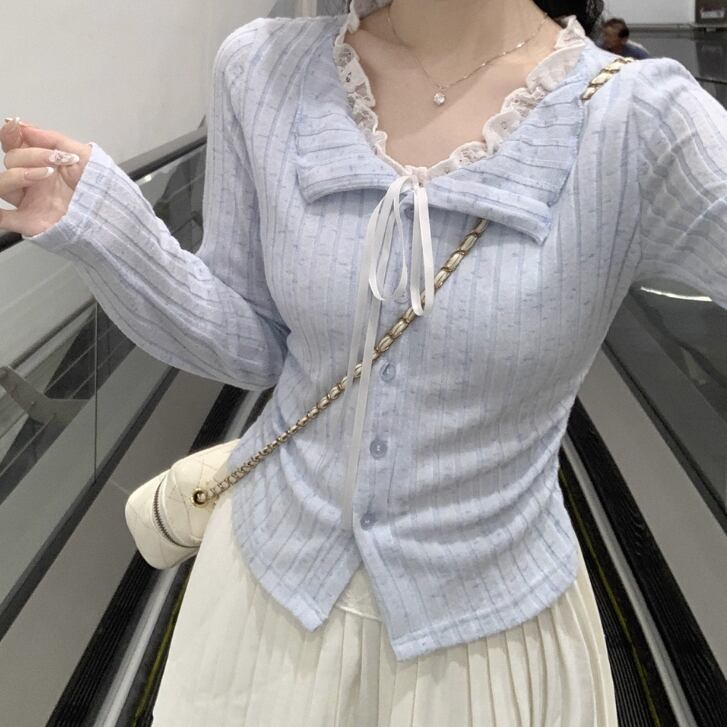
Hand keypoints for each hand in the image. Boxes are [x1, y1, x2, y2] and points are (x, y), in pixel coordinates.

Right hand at [0, 117, 92, 236]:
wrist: (112, 212)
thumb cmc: (99, 187)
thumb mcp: (82, 155)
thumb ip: (53, 139)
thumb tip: (25, 127)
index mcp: (42, 164)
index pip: (14, 145)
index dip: (11, 134)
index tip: (18, 126)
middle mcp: (32, 181)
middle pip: (10, 160)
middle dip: (31, 155)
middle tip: (55, 160)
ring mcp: (28, 201)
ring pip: (2, 184)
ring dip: (18, 175)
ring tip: (45, 175)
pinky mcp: (28, 222)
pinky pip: (2, 219)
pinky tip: (2, 210)